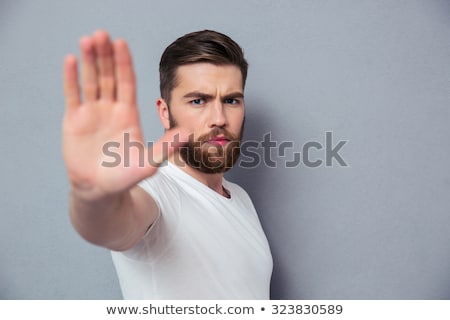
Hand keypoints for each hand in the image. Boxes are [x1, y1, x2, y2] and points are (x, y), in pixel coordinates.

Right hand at [62, 30, 186, 199]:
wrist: (101, 189)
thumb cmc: (126, 176)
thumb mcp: (149, 162)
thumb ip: (166, 147)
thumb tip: (189, 133)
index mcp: (128, 114)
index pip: (127, 82)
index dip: (124, 63)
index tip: (121, 42)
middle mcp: (111, 109)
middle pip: (109, 76)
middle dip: (106, 55)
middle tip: (102, 34)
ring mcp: (92, 113)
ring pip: (91, 80)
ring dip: (89, 61)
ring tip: (88, 40)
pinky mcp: (75, 120)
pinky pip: (73, 95)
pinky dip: (71, 78)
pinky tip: (71, 60)